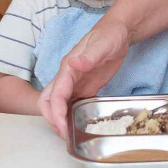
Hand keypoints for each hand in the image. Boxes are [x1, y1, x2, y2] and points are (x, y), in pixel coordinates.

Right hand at [39, 17, 131, 137]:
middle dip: (52, 119)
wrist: (119, 32)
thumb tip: (73, 63)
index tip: (63, 127)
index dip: (56, 112)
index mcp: (68, 68)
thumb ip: (88, 56)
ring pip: (59, 105)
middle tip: (65, 134)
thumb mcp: (102, 44)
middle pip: (49, 101)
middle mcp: (68, 77)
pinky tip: (80, 124)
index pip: (55, 94)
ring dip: (60, 119)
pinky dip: (72, 115)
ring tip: (71, 134)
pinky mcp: (86, 87)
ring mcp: (76, 83)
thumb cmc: (109, 35)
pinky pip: (74, 103)